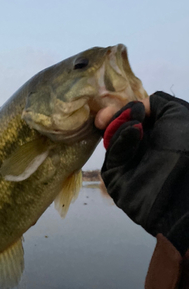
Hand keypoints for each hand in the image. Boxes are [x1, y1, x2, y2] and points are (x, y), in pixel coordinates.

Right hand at [97, 92, 188, 254]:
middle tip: (107, 113)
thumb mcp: (178, 113)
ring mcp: (128, 161)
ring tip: (134, 124)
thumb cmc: (185, 146)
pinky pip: (112, 153)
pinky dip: (120, 140)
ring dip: (120, 125)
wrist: (182, 185)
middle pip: (118, 125)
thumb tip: (139, 106)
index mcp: (159, 132)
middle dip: (114, 115)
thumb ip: (157, 102)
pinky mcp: (116, 174)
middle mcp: (143, 145)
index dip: (126, 107)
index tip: (123, 102)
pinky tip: (133, 133)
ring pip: (112, 137)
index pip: (134, 115)